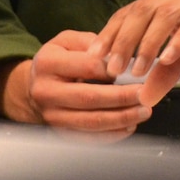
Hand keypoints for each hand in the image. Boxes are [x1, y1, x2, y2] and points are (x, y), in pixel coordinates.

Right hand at [1, 31, 150, 135]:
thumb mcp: (69, 41)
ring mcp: (51, 115)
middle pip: (89, 98)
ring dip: (121, 118)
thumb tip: (120, 56)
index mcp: (48, 63)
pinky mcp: (59, 132)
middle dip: (122, 98)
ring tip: (143, 111)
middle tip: (145, 95)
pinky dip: (112, 134)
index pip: (87, 67)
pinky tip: (129, 126)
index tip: (136, 70)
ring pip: (90, 122)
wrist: (34, 86)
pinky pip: (89, 138)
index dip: (114, 70)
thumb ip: (93, 43)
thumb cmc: (58, 60)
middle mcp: (46, 91)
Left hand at [91, 0, 179, 103]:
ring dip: (149, 42)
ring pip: (165, 15)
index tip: (94, 58)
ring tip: (139, 67)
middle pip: (141, 13)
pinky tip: (169, 56)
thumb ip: (164, 73)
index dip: (110, 34)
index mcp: (162, 1)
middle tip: (113, 68)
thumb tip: (144, 99)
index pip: (128, 14)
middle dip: (124, 41)